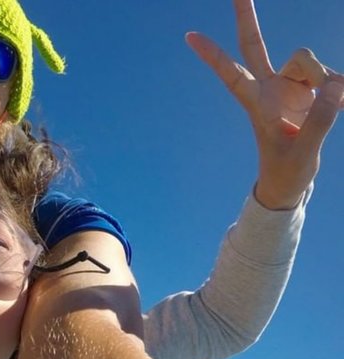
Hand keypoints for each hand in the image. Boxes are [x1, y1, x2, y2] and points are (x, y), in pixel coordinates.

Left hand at [186, 0, 343, 208]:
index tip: (189, 36)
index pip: (231, 73)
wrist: (291, 182)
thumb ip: (321, 120)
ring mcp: (288, 86)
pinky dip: (338, 87)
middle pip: (255, 45)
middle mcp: (269, 88)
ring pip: (306, 59)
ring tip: (335, 103)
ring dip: (324, 76)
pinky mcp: (310, 88)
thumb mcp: (303, 152)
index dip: (213, 55)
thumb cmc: (287, 170)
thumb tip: (335, 86)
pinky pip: (329, 74)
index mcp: (256, 103)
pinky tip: (342, 101)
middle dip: (246, 18)